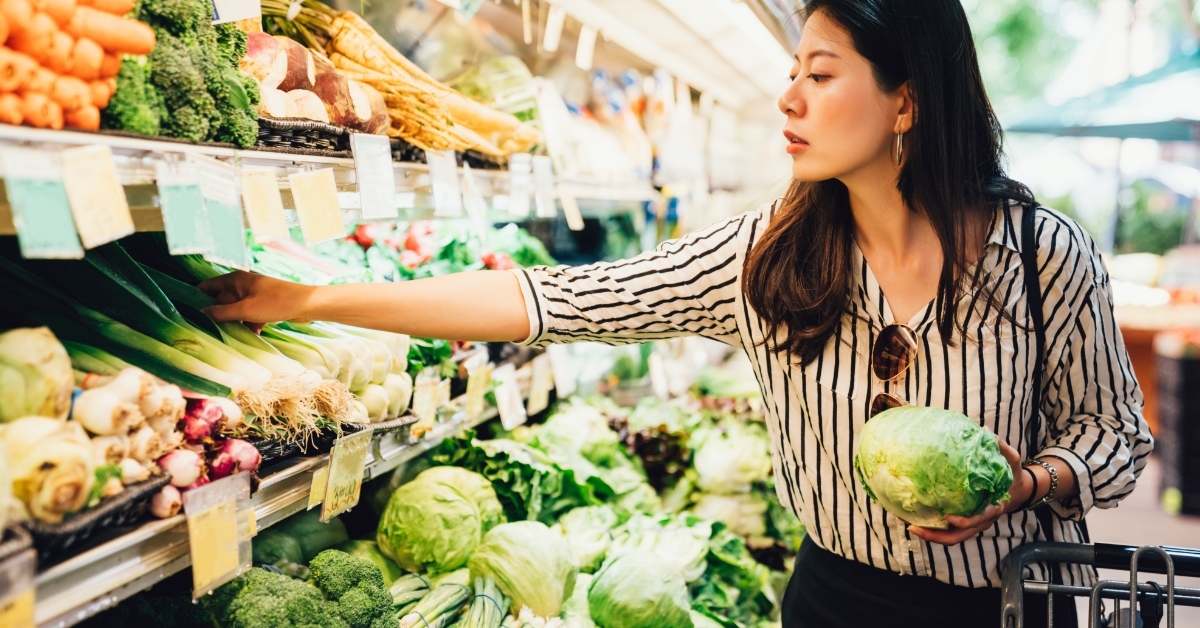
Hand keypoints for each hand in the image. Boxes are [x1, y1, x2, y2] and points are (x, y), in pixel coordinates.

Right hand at [197, 271, 316, 326]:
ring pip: (235, 310)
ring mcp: (254, 295)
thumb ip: (221, 313)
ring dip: (234, 323)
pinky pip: (249, 316)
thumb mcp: (245, 310)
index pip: (207, 286)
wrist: (307, 304)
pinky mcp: (264, 305)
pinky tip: (252, 335)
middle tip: (205, 331)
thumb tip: (200, 314)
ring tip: (227, 336)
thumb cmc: (276, 302)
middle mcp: (242, 285)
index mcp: (235, 279)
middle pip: (221, 301)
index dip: (196, 298)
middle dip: (216, 315)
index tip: (185, 312)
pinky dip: (249, 324)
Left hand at [908, 439, 1028, 544]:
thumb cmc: (1012, 474)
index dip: (965, 521)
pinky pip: (949, 532)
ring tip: (909, 527)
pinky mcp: (966, 523)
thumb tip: (984, 430)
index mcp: (994, 508)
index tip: (949, 517)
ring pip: (952, 538)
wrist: (1017, 490)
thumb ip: (1001, 447)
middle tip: (914, 528)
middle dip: (936, 536)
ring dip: (931, 536)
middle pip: (959, 536)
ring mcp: (974, 525)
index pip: (979, 520)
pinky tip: (915, 520)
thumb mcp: (1012, 459)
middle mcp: (982, 521)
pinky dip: (934, 530)